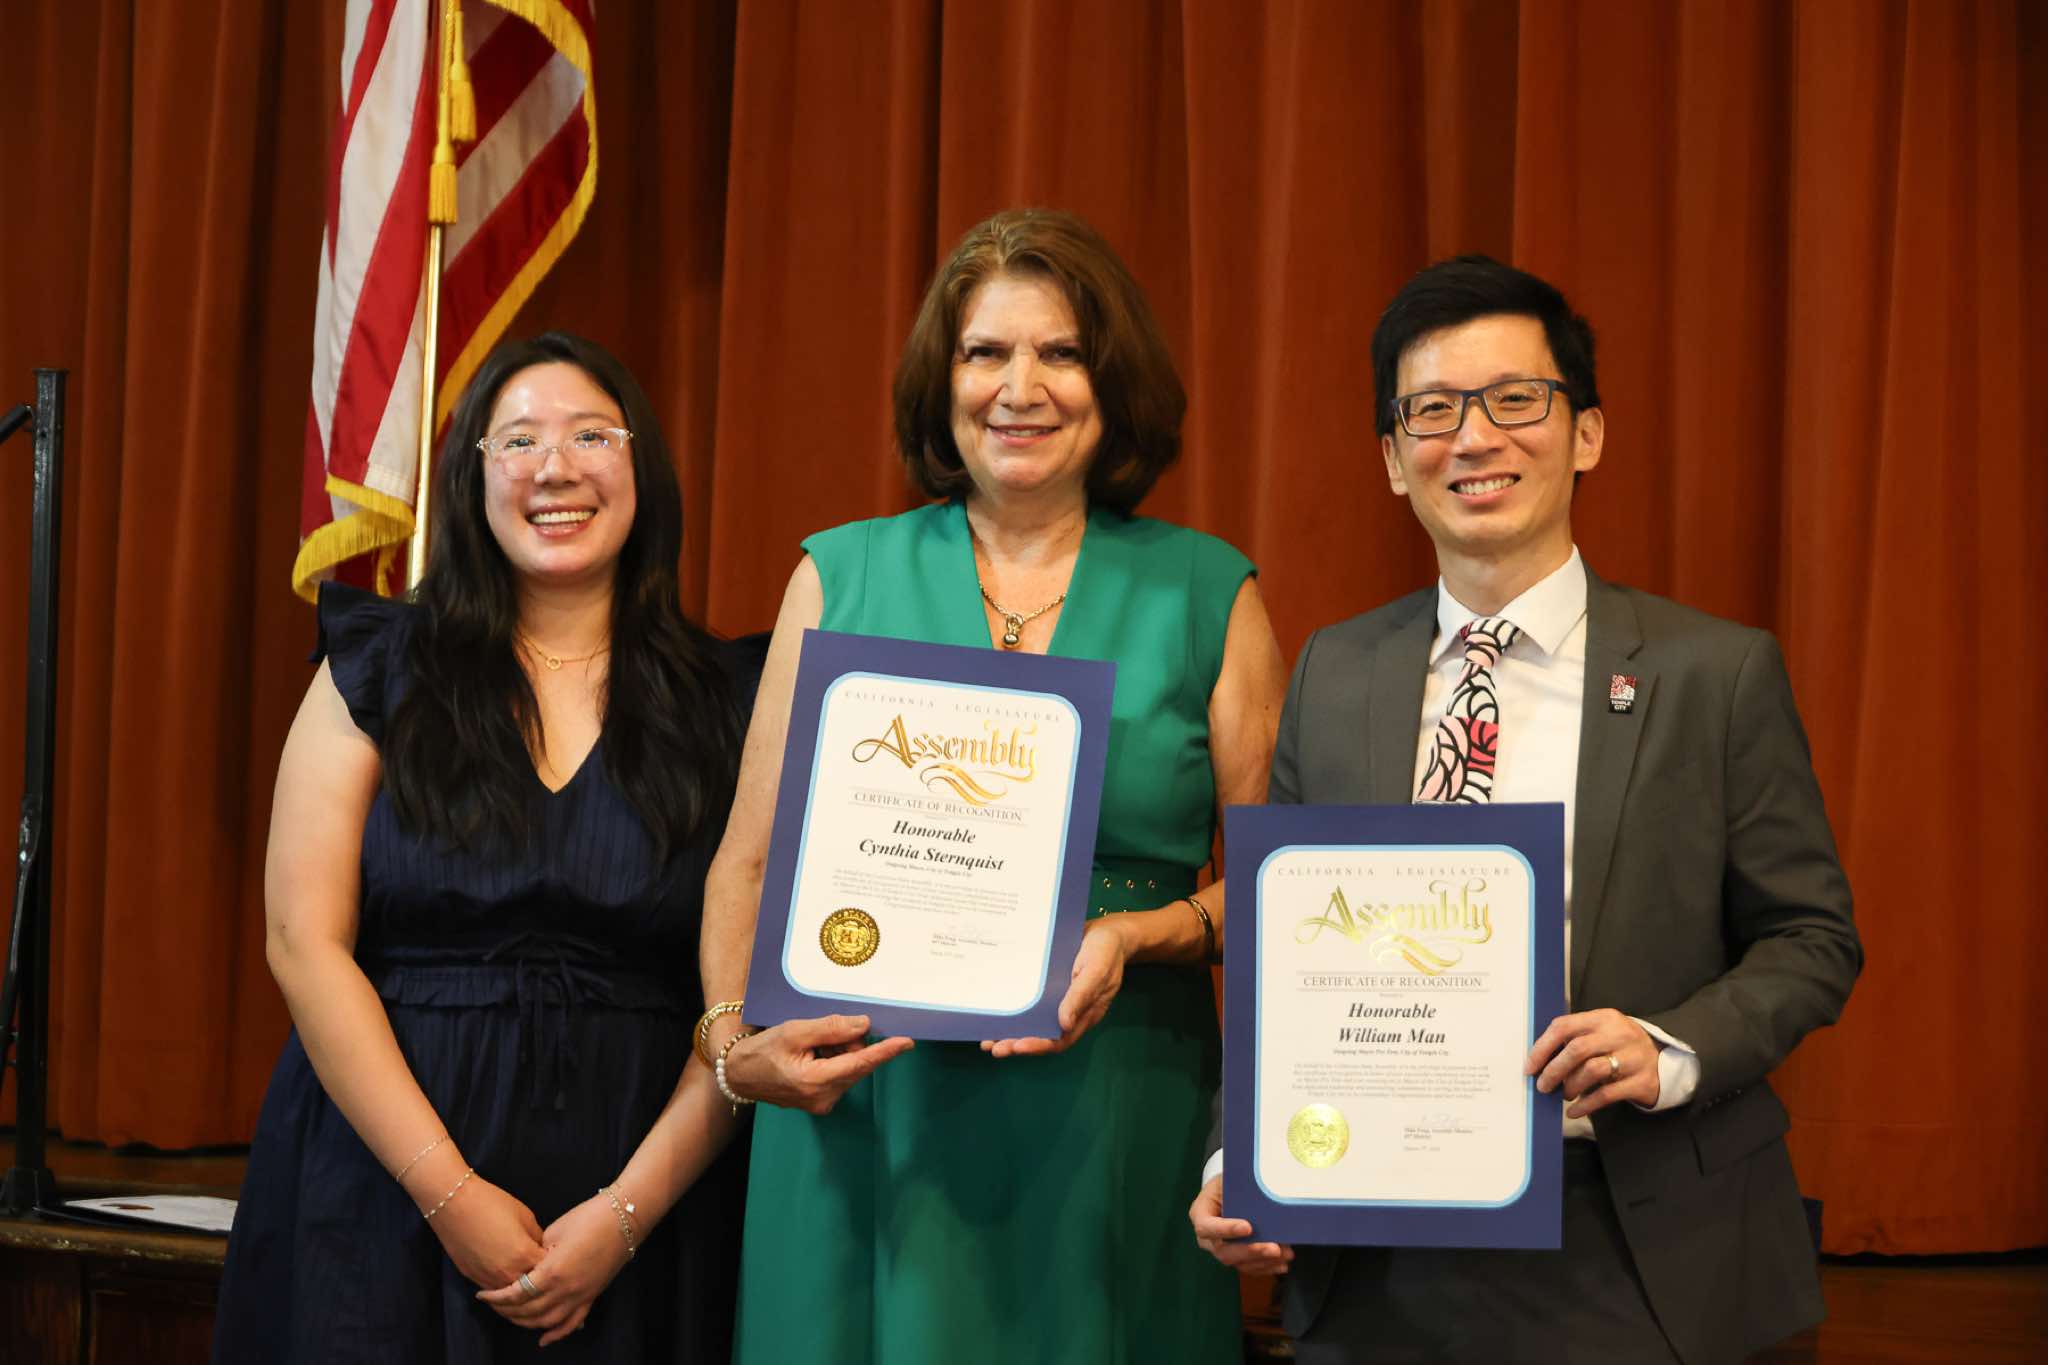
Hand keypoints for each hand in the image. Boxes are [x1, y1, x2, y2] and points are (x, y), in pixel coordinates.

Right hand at [424, 1174, 544, 1291]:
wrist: (454, 1203)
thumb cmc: (492, 1204)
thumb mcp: (524, 1216)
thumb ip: (536, 1237)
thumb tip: (541, 1249)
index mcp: (524, 1256)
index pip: (548, 1270)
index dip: (553, 1263)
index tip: (554, 1257)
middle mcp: (508, 1273)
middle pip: (531, 1288)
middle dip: (538, 1279)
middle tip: (541, 1269)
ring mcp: (489, 1279)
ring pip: (511, 1296)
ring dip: (519, 1287)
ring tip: (523, 1275)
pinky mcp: (473, 1279)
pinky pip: (493, 1291)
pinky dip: (502, 1287)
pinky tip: (505, 1277)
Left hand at [476, 1194, 629, 1345]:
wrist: (624, 1217)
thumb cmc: (588, 1217)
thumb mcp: (554, 1231)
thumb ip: (537, 1253)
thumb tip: (528, 1266)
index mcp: (552, 1271)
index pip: (517, 1293)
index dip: (497, 1297)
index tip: (483, 1295)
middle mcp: (565, 1290)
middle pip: (528, 1311)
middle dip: (506, 1310)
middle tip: (492, 1304)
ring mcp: (581, 1295)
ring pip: (547, 1322)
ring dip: (526, 1323)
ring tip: (511, 1317)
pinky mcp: (592, 1295)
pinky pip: (572, 1322)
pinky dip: (557, 1334)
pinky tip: (544, 1339)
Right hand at [723, 1014, 913, 1114]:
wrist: (740, 1075)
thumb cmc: (763, 1051)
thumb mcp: (795, 1032)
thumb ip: (830, 1028)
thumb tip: (864, 1025)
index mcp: (816, 1081)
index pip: (859, 1064)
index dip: (884, 1052)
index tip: (906, 1042)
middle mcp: (824, 1098)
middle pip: (856, 1064)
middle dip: (849, 1044)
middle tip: (822, 1033)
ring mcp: (823, 1103)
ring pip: (849, 1069)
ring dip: (839, 1052)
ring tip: (811, 1045)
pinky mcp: (821, 1102)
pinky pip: (840, 1075)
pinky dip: (833, 1060)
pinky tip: (812, 1054)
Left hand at [981, 916, 1127, 1056]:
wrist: (1109, 930)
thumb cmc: (1106, 950)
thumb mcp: (1097, 969)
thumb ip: (1081, 996)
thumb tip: (1064, 1024)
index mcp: (1085, 1013)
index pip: (1061, 1039)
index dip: (1039, 1045)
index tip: (1017, 1046)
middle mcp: (1071, 1012)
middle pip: (1043, 1036)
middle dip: (1018, 1044)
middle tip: (994, 1047)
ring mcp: (1060, 1001)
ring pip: (1035, 1023)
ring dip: (1012, 1033)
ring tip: (988, 1040)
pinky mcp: (1051, 989)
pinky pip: (1032, 1005)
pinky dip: (1016, 1012)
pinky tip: (998, 1013)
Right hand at [1188, 1175, 1292, 1274]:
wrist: (1229, 1193)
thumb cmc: (1227, 1183)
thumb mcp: (1228, 1179)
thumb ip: (1239, 1186)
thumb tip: (1263, 1189)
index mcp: (1201, 1214)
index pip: (1207, 1227)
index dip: (1226, 1230)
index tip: (1248, 1227)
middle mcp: (1207, 1238)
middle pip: (1224, 1251)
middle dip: (1251, 1251)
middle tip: (1274, 1248)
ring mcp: (1221, 1250)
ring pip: (1239, 1263)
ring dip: (1263, 1261)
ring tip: (1285, 1254)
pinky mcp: (1235, 1258)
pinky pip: (1249, 1268)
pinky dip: (1266, 1267)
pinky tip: (1281, 1264)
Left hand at [1526, 1008, 1661, 1118]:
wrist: (1664, 1062)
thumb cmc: (1620, 1047)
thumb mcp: (1602, 1032)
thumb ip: (1575, 1038)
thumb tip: (1538, 1059)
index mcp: (1603, 1018)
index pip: (1564, 1026)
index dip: (1543, 1047)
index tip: (1530, 1066)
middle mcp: (1619, 1034)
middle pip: (1577, 1049)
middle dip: (1554, 1070)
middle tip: (1543, 1085)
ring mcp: (1633, 1057)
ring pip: (1592, 1071)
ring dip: (1571, 1086)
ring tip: (1564, 1094)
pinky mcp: (1642, 1081)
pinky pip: (1607, 1094)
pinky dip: (1586, 1104)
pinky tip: (1574, 1111)